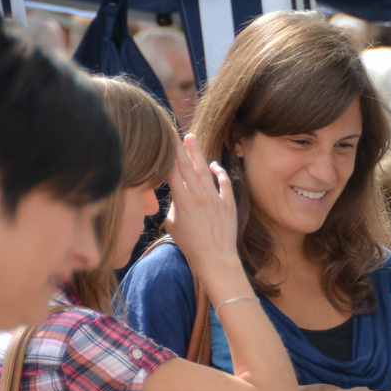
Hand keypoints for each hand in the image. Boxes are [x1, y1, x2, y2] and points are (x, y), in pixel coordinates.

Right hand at [163, 135, 243, 287]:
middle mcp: (198, 195)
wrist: (216, 259)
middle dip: (181, 148)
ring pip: (205, 171)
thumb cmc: (190, 245)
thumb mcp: (173, 224)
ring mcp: (215, 198)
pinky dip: (220, 172)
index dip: (167, 155)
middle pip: (188, 166)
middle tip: (177, 132)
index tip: (162, 141)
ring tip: (193, 139)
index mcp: (182, 200)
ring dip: (198, 154)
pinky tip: (215, 165)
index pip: (172, 172)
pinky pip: (225, 183)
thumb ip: (174, 205)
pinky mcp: (228, 204)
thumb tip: (177, 193)